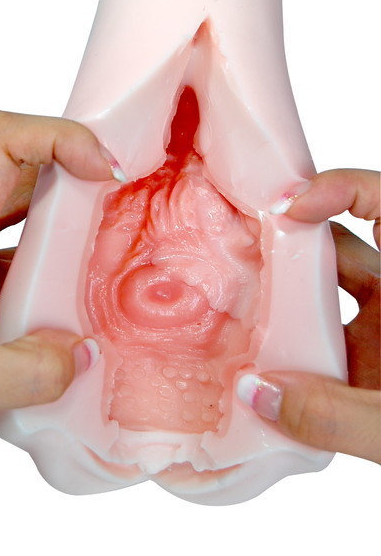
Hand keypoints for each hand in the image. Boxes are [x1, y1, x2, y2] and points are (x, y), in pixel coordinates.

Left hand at [0, 111, 112, 417]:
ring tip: (87, 271)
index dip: (62, 136)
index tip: (107, 170)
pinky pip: (2, 255)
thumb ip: (31, 374)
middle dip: (73, 183)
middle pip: (20, 169)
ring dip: (55, 233)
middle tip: (113, 211)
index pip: (5, 139)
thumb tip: (80, 357)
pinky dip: (34, 273)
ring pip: (13, 215)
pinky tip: (47, 317)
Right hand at [237, 169, 379, 461]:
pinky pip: (314, 336)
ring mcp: (377, 328)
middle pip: (338, 245)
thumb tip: (253, 392)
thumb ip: (334, 415)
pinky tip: (253, 353)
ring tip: (239, 303)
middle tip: (241, 253)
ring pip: (321, 290)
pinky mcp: (359, 359)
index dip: (341, 189)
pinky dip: (284, 340)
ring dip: (281, 295)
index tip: (292, 210)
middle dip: (288, 242)